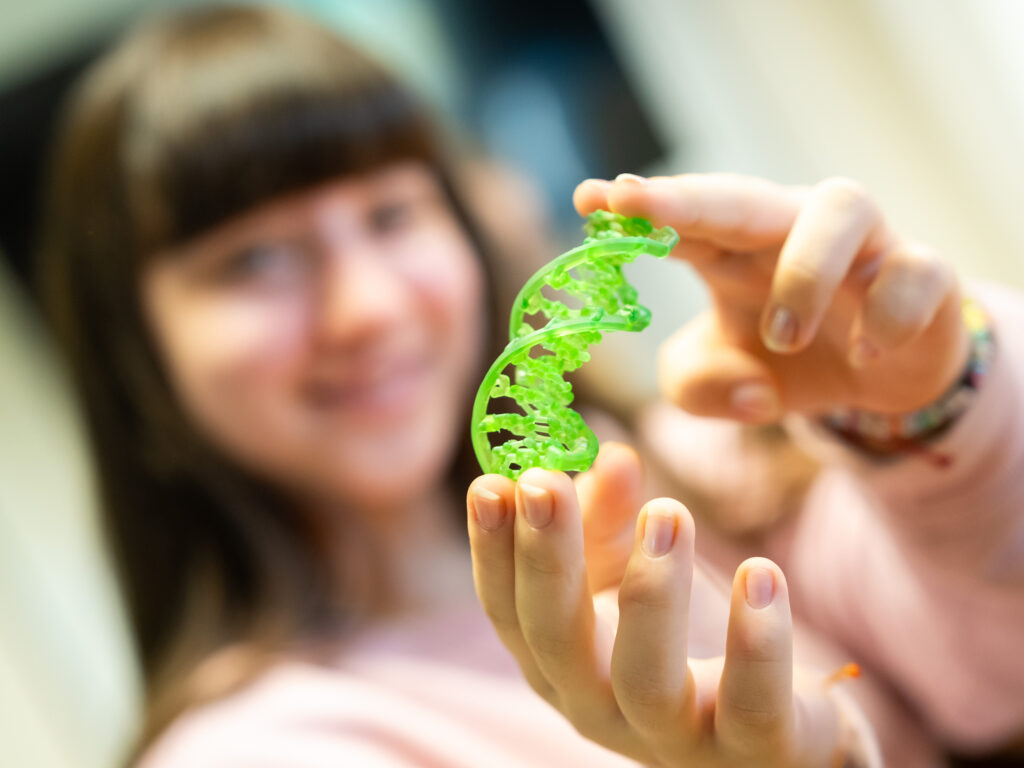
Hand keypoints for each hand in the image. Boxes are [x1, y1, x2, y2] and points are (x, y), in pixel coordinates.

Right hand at [466, 457, 850, 766]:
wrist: (776, 719)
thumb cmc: (682, 636)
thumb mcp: (632, 567)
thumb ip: (611, 513)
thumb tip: (610, 455)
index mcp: (560, 663)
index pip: (508, 612)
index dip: (493, 551)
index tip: (490, 483)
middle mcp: (602, 707)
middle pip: (556, 642)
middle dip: (545, 559)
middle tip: (544, 484)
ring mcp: (675, 736)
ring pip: (646, 681)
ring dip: (651, 591)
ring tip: (667, 511)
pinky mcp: (755, 749)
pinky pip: (752, 707)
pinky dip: (756, 641)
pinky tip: (761, 573)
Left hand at [575, 174, 968, 420]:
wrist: (878, 376)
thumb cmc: (785, 360)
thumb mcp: (721, 382)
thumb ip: (698, 387)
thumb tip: (749, 391)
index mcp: (733, 251)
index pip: (682, 223)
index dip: (640, 210)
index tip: (591, 198)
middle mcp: (792, 229)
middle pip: (741, 197)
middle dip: (686, 199)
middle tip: (633, 203)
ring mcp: (863, 243)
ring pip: (837, 211)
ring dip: (802, 274)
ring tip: (782, 337)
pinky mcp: (924, 271)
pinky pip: (912, 274)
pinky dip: (886, 316)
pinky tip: (864, 354)